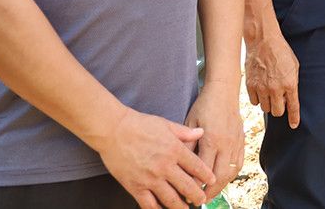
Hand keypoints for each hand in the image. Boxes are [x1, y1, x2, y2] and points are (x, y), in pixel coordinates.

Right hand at [96, 107, 211, 208]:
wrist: (113, 130)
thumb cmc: (139, 124)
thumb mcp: (165, 124)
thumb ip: (184, 132)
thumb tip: (201, 132)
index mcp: (174, 150)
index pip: (196, 167)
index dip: (206, 176)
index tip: (211, 181)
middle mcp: (165, 166)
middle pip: (187, 186)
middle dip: (197, 196)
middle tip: (201, 200)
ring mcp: (150, 178)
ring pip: (170, 199)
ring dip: (180, 207)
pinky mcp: (135, 186)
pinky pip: (149, 204)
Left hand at [185, 80, 244, 197]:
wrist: (224, 91)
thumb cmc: (204, 105)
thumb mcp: (190, 122)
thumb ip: (188, 143)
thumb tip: (181, 164)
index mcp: (212, 139)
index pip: (203, 170)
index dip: (194, 184)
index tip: (186, 192)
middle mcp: (226, 144)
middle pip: (220, 176)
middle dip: (209, 191)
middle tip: (199, 199)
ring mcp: (236, 143)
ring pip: (231, 172)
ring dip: (221, 185)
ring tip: (210, 192)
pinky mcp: (242, 141)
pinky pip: (239, 163)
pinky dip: (231, 174)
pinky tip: (223, 178)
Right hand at [245, 29, 300, 127]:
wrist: (263, 41)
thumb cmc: (280, 51)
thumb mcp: (294, 66)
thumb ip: (292, 83)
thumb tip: (289, 97)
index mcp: (289, 84)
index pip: (293, 107)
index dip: (294, 118)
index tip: (293, 125)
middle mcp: (275, 89)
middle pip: (277, 112)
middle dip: (279, 108)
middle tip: (279, 99)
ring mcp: (262, 88)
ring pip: (265, 108)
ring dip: (268, 103)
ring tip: (269, 91)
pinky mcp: (250, 86)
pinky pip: (254, 102)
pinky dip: (258, 98)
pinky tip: (260, 89)